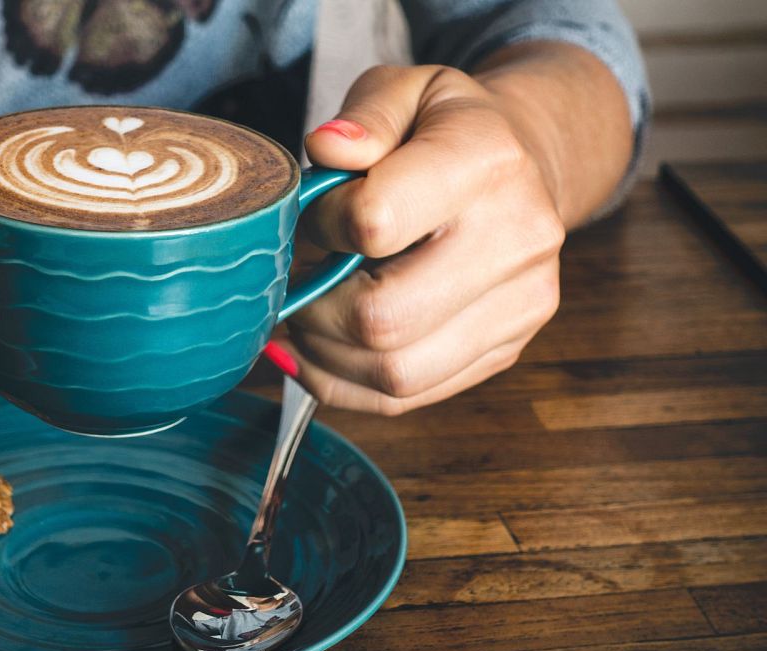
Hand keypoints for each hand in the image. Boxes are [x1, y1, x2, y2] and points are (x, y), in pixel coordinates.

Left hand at [284, 63, 568, 414]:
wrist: (521, 167)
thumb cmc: (445, 130)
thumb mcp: (406, 89)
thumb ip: (364, 114)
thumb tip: (327, 150)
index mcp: (487, 162)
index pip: (373, 223)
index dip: (320, 226)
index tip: (315, 215)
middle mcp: (518, 240)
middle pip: (381, 319)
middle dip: (313, 309)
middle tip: (293, 282)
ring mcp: (519, 306)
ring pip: (393, 373)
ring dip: (323, 355)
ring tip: (305, 315)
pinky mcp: (504, 351)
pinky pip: (406, 398)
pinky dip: (345, 384)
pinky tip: (320, 350)